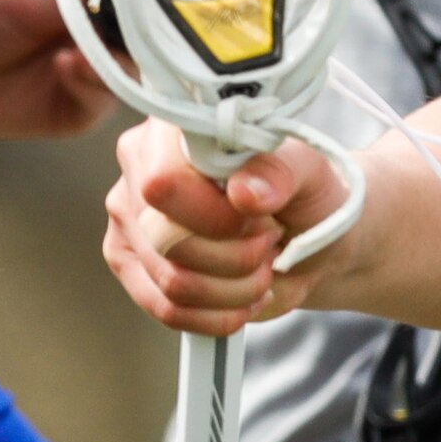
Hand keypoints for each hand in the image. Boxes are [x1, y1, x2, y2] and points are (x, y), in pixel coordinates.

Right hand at [103, 120, 350, 338]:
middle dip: (238, 256)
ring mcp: (129, 219)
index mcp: (175, 128)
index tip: (263, 218)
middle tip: (270, 241)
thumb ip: (281, 172)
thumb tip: (244, 192)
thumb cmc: (305, 193)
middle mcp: (139, 167)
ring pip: (173, 282)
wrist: (307, 237)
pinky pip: (167, 309)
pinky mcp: (130, 263)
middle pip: (169, 240)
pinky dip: (219, 313)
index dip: (216, 216)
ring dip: (235, 288)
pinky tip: (244, 296)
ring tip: (262, 267)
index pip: (165, 181)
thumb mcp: (311, 172)